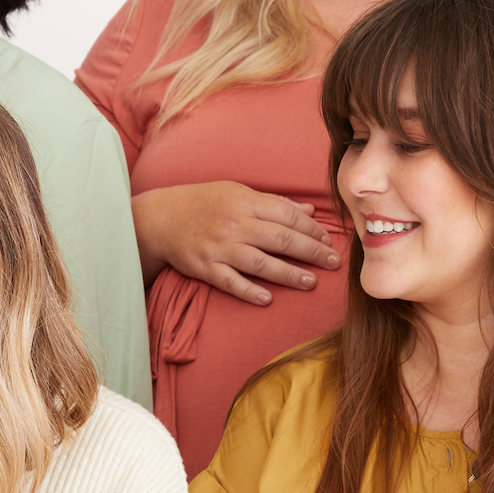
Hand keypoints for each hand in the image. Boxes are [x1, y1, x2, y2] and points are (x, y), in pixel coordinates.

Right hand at [130, 182, 340, 304]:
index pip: (288, 215)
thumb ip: (273, 203)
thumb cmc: (203, 203)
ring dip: (288, 274)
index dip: (312, 229)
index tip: (329, 240)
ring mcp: (219, 247)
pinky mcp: (205, 267)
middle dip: (312, 251)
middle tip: (333, 263)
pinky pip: (230, 282)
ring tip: (311, 282)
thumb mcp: (238, 193)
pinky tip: (267, 299)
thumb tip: (308, 212)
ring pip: (261, 263)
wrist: (160, 217)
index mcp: (246, 202)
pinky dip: (248, 291)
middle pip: (282, 239)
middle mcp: (235, 224)